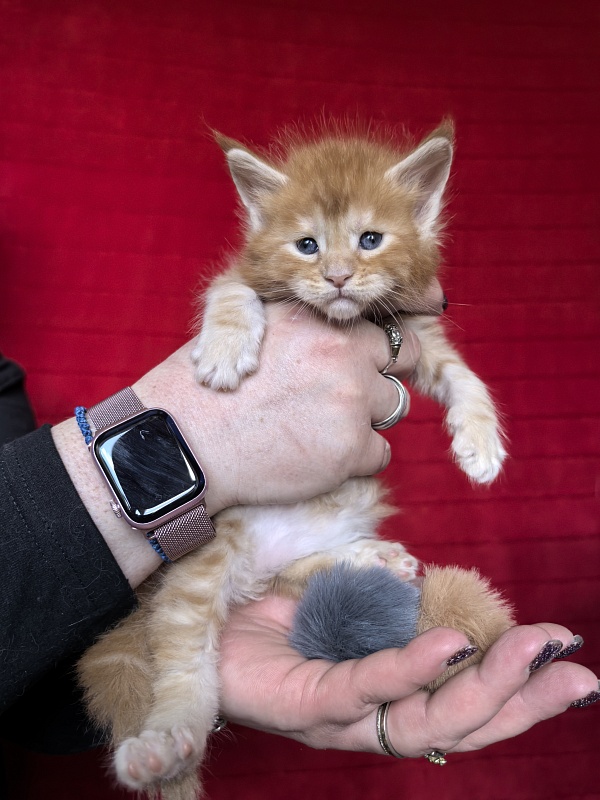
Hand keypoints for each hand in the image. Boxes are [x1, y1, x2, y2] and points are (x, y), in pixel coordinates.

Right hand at [134, 303, 420, 513]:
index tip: (370, 362)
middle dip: (384, 376)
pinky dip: (358, 459)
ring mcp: (351, 402)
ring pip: (395, 407)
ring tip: (325, 428)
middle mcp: (343, 355)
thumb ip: (304, 327)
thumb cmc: (208, 390)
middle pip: (403, 363)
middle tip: (351, 395)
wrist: (186, 445)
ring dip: (370, 417)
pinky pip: (380, 454)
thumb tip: (338, 332)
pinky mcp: (350, 450)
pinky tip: (320, 456)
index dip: (381, 348)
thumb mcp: (252, 330)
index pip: (385, 328)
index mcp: (318, 322)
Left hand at [219, 594, 597, 754]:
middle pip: (460, 724)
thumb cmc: (281, 611)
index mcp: (393, 693)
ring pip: (423, 720)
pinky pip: (363, 690)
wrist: (210, 618)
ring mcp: (342, 717)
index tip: (569, 656)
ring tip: (528, 653)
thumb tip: (430, 582)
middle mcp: (374, 716)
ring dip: (482, 686)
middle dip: (523, 699)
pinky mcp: (305, 706)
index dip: (521, 686)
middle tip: (574, 670)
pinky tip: (448, 646)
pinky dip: (410, 669)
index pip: (468, 700)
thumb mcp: (350, 595)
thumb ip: (392, 596)